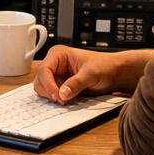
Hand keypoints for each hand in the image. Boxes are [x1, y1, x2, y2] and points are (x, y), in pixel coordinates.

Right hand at [33, 45, 147, 102]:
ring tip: (65, 100)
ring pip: (42, 88)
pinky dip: (55, 99)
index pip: (44, 69)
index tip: (57, 95)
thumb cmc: (104, 66)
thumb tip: (63, 94)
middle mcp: (54, 64)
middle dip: (48, 91)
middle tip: (61, 100)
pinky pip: (50, 94)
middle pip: (40, 79)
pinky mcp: (60, 86)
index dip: (48, 83)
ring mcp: (56, 75)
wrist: (114, 74)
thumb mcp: (91, 74)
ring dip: (50, 96)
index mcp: (59, 54)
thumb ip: (76, 83)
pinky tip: (65, 100)